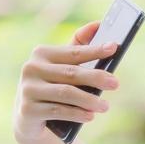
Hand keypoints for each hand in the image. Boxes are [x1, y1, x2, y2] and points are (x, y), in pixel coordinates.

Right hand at [13, 21, 120, 142]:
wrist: (29, 118)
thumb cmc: (52, 88)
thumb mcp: (62, 67)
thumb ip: (78, 47)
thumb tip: (97, 25)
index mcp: (42, 54)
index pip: (73, 52)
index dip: (94, 50)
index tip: (114, 47)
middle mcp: (32, 68)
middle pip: (71, 72)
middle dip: (96, 77)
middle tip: (116, 83)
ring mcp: (28, 89)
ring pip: (65, 93)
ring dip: (89, 99)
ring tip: (105, 106)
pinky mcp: (28, 110)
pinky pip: (58, 111)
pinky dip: (77, 113)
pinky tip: (90, 116)